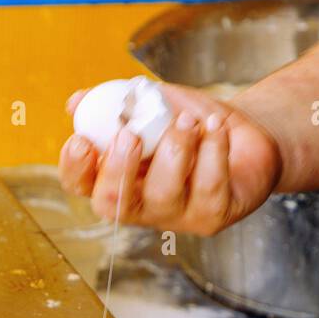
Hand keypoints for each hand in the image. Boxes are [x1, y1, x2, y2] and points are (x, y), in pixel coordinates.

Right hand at [58, 84, 281, 235]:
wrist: (243, 131)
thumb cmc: (190, 122)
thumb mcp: (152, 102)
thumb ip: (117, 101)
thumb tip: (76, 102)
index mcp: (115, 177)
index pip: (81, 185)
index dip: (75, 168)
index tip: (81, 140)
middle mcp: (140, 204)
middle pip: (112, 204)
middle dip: (118, 169)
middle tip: (130, 134)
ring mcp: (175, 216)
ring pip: (163, 194)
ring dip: (175, 149)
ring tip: (189, 120)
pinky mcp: (212, 217)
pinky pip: (207, 187)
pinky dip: (212, 149)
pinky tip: (216, 127)